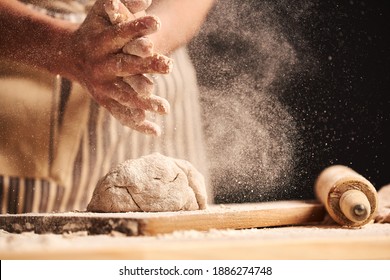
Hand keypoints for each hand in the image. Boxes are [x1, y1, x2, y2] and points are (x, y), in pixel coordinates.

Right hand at [63, 0, 171, 135]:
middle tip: (169, 65)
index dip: (137, 27)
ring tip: (165, 108)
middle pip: (124, 66)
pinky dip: (138, 123)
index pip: (119, 34)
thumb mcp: (102, 13)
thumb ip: (123, 5)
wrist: (70, 55)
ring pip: (124, 95)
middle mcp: (98, 66)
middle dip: (147, 66)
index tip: (158, 21)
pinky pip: (121, 114)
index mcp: (98, 42)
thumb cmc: (93, 30)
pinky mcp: (104, 101)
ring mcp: (101, 87)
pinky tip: (156, 131)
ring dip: (144, 103)